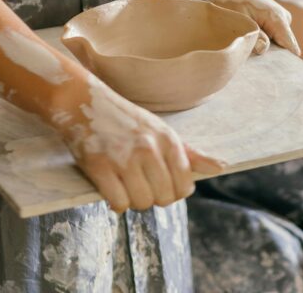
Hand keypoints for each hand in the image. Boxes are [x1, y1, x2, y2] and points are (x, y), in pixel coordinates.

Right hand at [54, 77, 224, 212]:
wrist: (81, 99)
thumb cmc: (124, 119)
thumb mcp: (160, 129)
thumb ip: (190, 153)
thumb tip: (221, 167)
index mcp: (167, 138)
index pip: (184, 186)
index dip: (171, 191)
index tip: (158, 180)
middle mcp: (149, 147)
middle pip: (163, 198)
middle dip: (152, 196)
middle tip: (138, 180)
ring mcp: (124, 156)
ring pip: (141, 203)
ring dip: (132, 199)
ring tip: (123, 180)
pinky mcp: (100, 165)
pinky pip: (118, 203)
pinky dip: (115, 202)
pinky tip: (110, 185)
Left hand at [200, 0, 300, 55]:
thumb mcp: (239, 18)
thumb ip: (255, 36)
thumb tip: (265, 50)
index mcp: (277, 17)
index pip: (290, 46)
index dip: (286, 62)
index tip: (278, 73)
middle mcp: (283, 18)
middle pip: (284, 46)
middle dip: (272, 56)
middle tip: (254, 63)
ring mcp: (279, 18)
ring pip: (277, 42)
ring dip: (265, 49)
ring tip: (248, 50)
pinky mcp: (272, 18)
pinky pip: (272, 36)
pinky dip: (262, 41)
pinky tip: (248, 42)